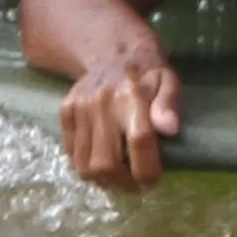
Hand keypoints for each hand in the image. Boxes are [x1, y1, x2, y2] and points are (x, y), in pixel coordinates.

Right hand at [55, 43, 182, 191]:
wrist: (111, 51)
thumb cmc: (146, 74)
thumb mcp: (168, 81)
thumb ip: (169, 105)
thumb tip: (171, 130)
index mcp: (132, 96)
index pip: (139, 141)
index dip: (147, 170)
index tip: (153, 180)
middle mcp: (102, 103)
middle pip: (106, 163)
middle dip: (123, 183)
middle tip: (136, 184)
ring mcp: (80, 108)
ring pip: (85, 166)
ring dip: (104, 181)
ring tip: (119, 178)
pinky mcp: (66, 112)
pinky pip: (71, 154)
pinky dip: (86, 167)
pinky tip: (101, 163)